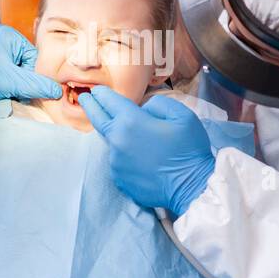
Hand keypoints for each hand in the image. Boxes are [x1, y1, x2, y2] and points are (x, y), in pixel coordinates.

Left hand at [0, 24, 62, 107]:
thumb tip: (56, 91)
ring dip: (14, 84)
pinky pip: (5, 72)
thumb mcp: (10, 82)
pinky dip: (5, 83)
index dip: (32, 76)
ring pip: (15, 70)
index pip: (33, 57)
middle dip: (22, 80)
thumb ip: (36, 86)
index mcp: (7, 35)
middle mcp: (0, 38)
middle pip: (24, 63)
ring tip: (3, 91)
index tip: (25, 90)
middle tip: (14, 92)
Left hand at [79, 86, 214, 217]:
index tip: (98, 90)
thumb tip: (143, 109)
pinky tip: (139, 157)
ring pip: (111, 142)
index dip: (103, 94)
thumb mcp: (182, 115)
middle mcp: (117, 141)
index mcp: (131, 122)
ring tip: (131, 135)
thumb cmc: (189, 149)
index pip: (110, 101)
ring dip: (116, 135)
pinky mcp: (119, 179)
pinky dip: (124, 155)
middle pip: (98, 120)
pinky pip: (118, 161)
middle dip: (91, 107)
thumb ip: (158, 103)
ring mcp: (116, 162)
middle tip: (85, 99)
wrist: (192, 187)